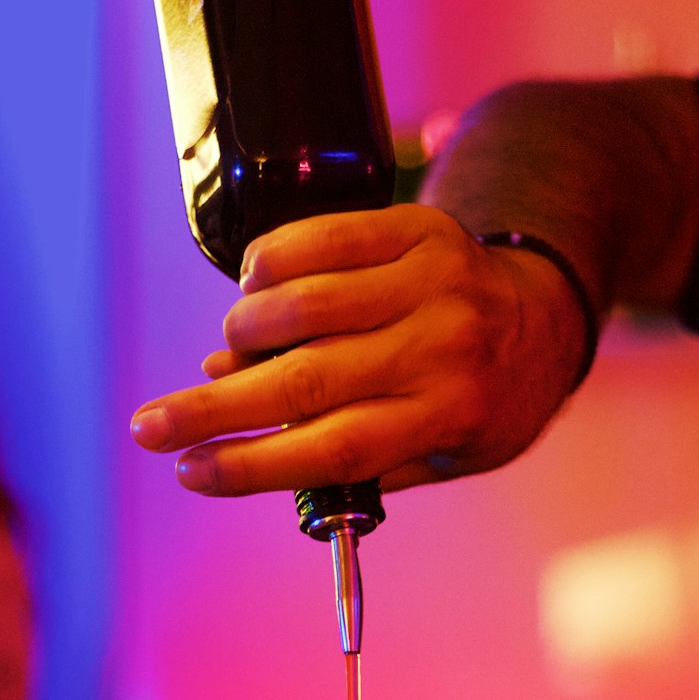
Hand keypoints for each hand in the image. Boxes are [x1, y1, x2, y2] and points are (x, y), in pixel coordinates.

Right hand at [130, 204, 589, 494]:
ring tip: (225, 355)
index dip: (254, 464)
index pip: (335, 448)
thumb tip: (236, 424)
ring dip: (243, 335)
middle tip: (150, 428)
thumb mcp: (437, 453)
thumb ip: (348, 451)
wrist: (549, 317)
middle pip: (306, 380)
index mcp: (449, 415)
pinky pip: (319, 239)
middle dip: (213, 410)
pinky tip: (253, 289)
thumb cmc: (480, 402)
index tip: (190, 474)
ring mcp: (432, 280)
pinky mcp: (418, 226)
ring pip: (303, 304)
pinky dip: (267, 265)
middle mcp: (443, 347)